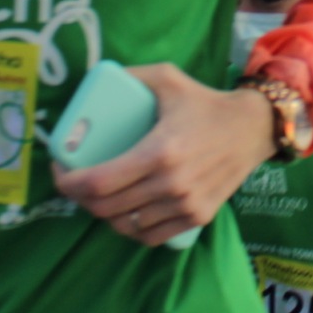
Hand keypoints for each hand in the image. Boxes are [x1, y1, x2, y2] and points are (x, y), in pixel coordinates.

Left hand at [51, 63, 277, 246]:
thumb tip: (97, 78)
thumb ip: (131, 76)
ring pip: (125, 226)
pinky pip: (150, 236)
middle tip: (75, 181)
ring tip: (99, 196)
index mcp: (158, 152)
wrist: (253, 128)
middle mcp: (170, 184)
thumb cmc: (205, 103)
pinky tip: (124, 214)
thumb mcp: (167, 78)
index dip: (67, 182)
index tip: (59, 170)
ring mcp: (185, 205)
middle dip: (80, 198)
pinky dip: (131, 229)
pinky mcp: (197, 217)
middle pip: (106, 208)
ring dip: (104, 214)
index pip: (97, 182)